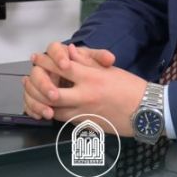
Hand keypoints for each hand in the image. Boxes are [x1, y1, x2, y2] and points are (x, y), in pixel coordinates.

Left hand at [23, 42, 145, 135]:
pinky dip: (57, 114)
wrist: (147, 112)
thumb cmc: (131, 88)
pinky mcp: (88, 126)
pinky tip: (53, 109)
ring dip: (44, 104)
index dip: (46, 62)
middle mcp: (85, 96)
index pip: (61, 68)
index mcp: (91, 78)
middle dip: (38, 86)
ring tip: (38, 96)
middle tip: (29, 80)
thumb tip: (70, 51)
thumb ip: (87, 60)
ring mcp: (85, 113)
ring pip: (55, 110)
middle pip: (51, 93)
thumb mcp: (109, 69)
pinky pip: (66, 121)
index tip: (37, 59)